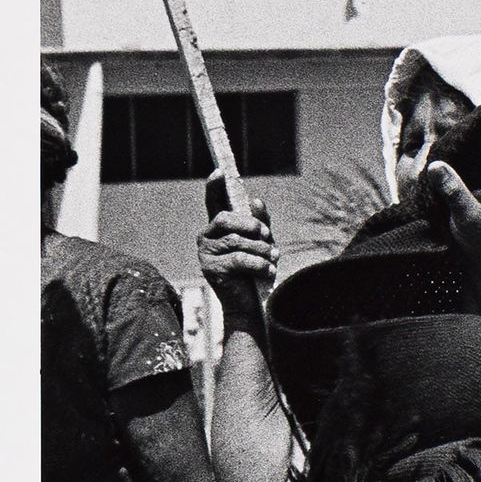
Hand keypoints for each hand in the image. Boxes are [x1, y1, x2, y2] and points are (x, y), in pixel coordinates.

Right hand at [198, 173, 276, 316]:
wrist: (249, 308)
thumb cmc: (255, 275)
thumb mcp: (261, 246)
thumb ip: (260, 224)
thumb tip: (256, 201)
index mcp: (217, 229)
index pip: (213, 203)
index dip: (215, 187)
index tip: (220, 172)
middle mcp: (206, 238)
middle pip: (225, 219)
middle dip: (250, 225)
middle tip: (266, 236)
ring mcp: (206, 254)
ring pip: (236, 241)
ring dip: (260, 250)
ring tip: (274, 259)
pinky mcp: (211, 270)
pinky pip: (239, 259)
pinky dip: (259, 265)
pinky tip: (268, 272)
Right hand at [424, 115, 480, 325]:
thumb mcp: (468, 220)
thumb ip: (454, 192)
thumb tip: (436, 165)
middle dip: (476, 110)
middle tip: (462, 77)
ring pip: (474, 145)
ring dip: (463, 128)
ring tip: (449, 95)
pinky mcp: (469, 189)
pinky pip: (462, 159)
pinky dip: (453, 147)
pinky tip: (441, 132)